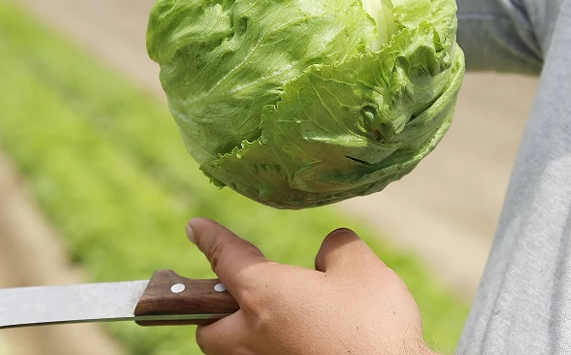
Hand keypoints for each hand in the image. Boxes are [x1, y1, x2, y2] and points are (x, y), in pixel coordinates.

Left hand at [187, 217, 433, 354]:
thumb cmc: (373, 326)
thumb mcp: (362, 268)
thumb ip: (338, 248)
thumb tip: (329, 249)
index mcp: (264, 295)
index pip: (225, 258)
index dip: (211, 238)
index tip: (196, 228)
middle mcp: (254, 337)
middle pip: (208, 330)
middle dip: (213, 313)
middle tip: (237, 297)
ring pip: (235, 353)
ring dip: (244, 335)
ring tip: (277, 320)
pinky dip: (275, 349)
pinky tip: (305, 340)